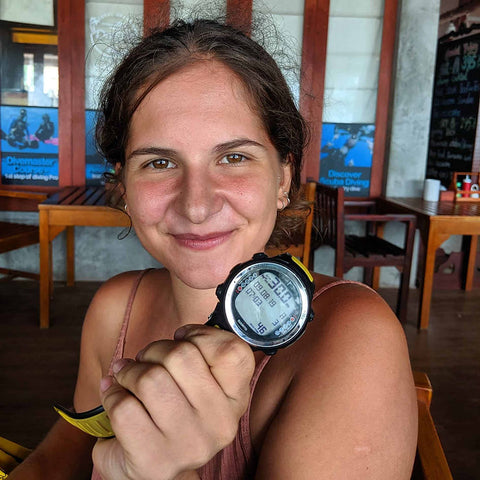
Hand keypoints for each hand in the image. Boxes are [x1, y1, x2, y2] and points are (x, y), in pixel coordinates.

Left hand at [92, 324, 254, 479]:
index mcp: (235, 400)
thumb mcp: (200, 388)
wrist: (158, 473)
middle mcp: (219, 423)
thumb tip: (178, 334)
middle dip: (154, 349)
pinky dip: (112, 395)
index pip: (232, 352)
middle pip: (182, 354)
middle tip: (146, 358)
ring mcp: (189, 444)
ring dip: (129, 370)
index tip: (181, 339)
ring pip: (150, 378)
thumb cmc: (176, 417)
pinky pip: (124, 407)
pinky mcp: (154, 460)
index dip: (201, 335)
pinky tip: (115, 397)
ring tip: (127, 375)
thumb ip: (199, 355)